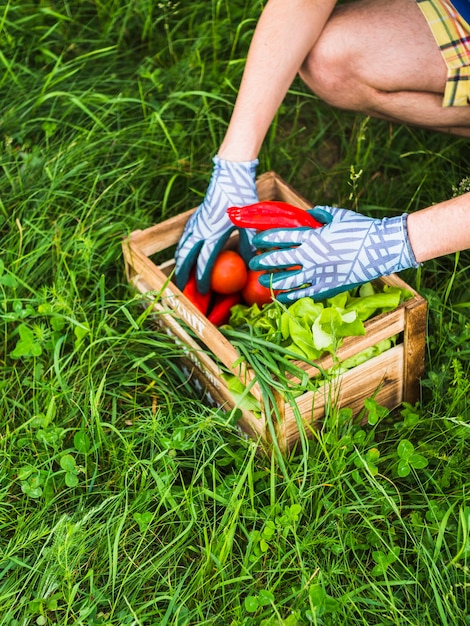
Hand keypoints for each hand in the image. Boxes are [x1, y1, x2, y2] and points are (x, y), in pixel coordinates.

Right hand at [174, 156, 257, 292]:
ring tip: (179, 275)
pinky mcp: (195, 217)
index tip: (202, 292)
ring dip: (179, 262)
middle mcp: (201, 231)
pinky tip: (184, 254)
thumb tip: (252, 264)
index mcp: (214, 234)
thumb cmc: (242, 199)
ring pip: (182, 247)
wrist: (230, 175)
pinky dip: (182, 249)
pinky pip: (184, 237)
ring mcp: (196, 223)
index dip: (202, 279)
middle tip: (183, 288)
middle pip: (186, 257)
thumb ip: (248, 245)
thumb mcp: (249, 224)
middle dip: (183, 274)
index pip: (204, 262)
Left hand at [250, 205, 418, 301]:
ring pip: (287, 280)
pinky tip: (279, 297)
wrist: (381, 248)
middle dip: (262, 260)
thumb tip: (309, 213)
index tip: (257, 239)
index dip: (266, 238)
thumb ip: (320, 214)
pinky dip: (289, 296)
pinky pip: (303, 293)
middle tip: (253, 262)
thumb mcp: (338, 215)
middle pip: (278, 259)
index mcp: (312, 236)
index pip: (281, 236)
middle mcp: (311, 256)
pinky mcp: (327, 287)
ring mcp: (318, 273)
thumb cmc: (361, 229)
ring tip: (261, 280)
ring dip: (271, 280)